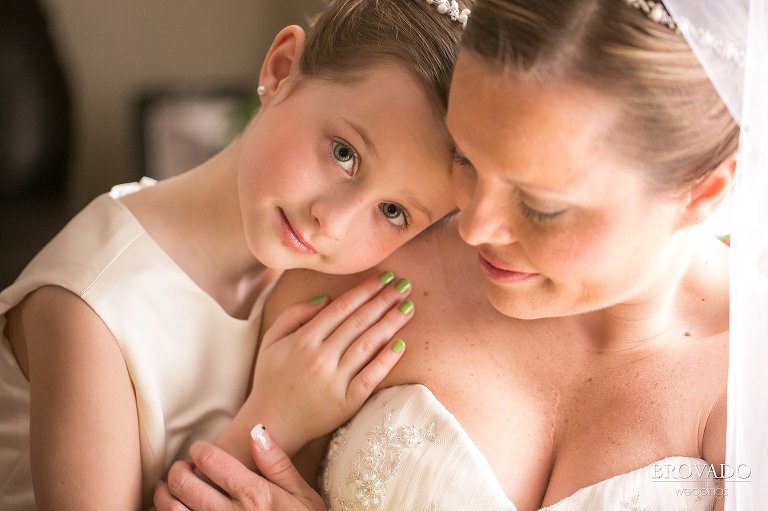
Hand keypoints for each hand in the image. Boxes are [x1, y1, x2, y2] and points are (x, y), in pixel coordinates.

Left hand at [154, 427, 324, 510]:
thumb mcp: (303, 496)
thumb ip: (278, 464)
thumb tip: (257, 430)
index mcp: (255, 495)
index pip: (211, 460)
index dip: (199, 449)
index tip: (200, 449)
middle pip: (184, 484)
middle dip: (177, 470)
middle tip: (181, 467)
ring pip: (172, 510)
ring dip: (163, 496)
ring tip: (166, 489)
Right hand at [246, 271, 412, 455]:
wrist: (271, 425)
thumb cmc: (270, 380)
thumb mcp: (271, 341)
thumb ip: (293, 314)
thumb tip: (326, 298)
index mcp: (303, 340)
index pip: (342, 308)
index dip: (365, 290)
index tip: (384, 277)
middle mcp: (320, 357)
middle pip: (359, 322)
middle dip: (384, 301)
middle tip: (404, 285)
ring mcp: (335, 381)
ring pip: (368, 345)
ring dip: (391, 323)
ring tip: (409, 307)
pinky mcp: (346, 403)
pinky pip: (370, 377)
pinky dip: (386, 360)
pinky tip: (401, 344)